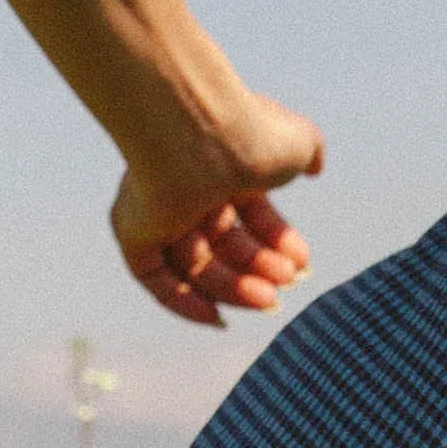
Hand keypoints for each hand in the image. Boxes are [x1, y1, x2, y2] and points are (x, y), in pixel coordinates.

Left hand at [112, 92, 325, 326]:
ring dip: (234, 287)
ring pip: (196, 263)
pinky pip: (154, 277)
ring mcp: (159, 209)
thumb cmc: (249, 134)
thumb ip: (308, 153)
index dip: (278, 239)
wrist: (200, 128)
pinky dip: (183, 301)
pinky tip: (218, 319)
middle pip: (224, 242)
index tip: (303, 263)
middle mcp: (191, 185)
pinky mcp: (133, 230)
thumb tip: (313, 168)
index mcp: (225, 163)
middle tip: (287, 284)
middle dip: (260, 267)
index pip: (251, 211)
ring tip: (269, 299)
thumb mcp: (296, 142)